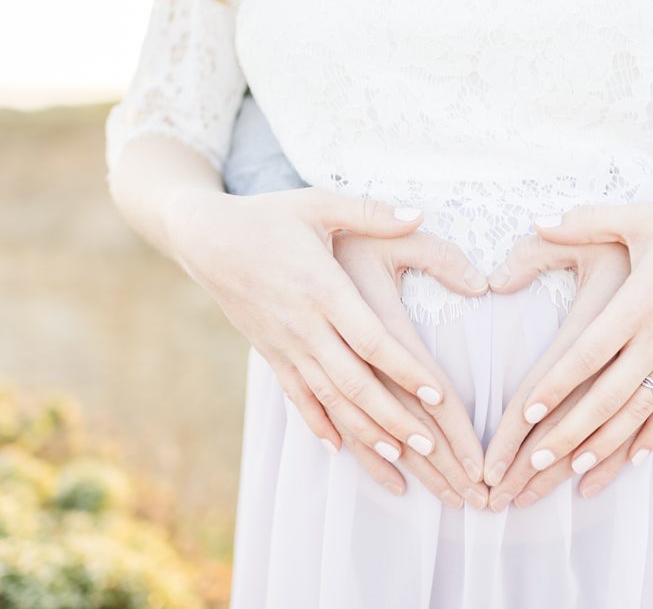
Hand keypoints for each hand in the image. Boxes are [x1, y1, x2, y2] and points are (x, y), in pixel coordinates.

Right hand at [164, 186, 488, 481]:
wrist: (203, 237)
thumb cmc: (269, 216)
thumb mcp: (319, 204)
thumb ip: (371, 213)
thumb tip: (419, 214)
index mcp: (323, 288)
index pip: (371, 340)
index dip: (404, 370)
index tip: (437, 395)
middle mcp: (305, 325)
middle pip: (354, 382)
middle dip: (393, 418)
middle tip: (430, 448)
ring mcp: (285, 344)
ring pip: (329, 398)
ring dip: (363, 432)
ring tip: (399, 459)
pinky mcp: (270, 353)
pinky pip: (296, 396)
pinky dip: (318, 424)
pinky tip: (340, 449)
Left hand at [480, 235, 629, 509]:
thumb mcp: (640, 218)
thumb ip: (585, 221)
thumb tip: (537, 220)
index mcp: (639, 303)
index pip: (588, 354)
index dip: (556, 386)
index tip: (526, 414)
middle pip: (607, 396)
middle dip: (569, 432)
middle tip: (534, 463)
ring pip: (638, 411)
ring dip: (606, 444)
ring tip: (574, 472)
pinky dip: (652, 436)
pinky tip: (633, 462)